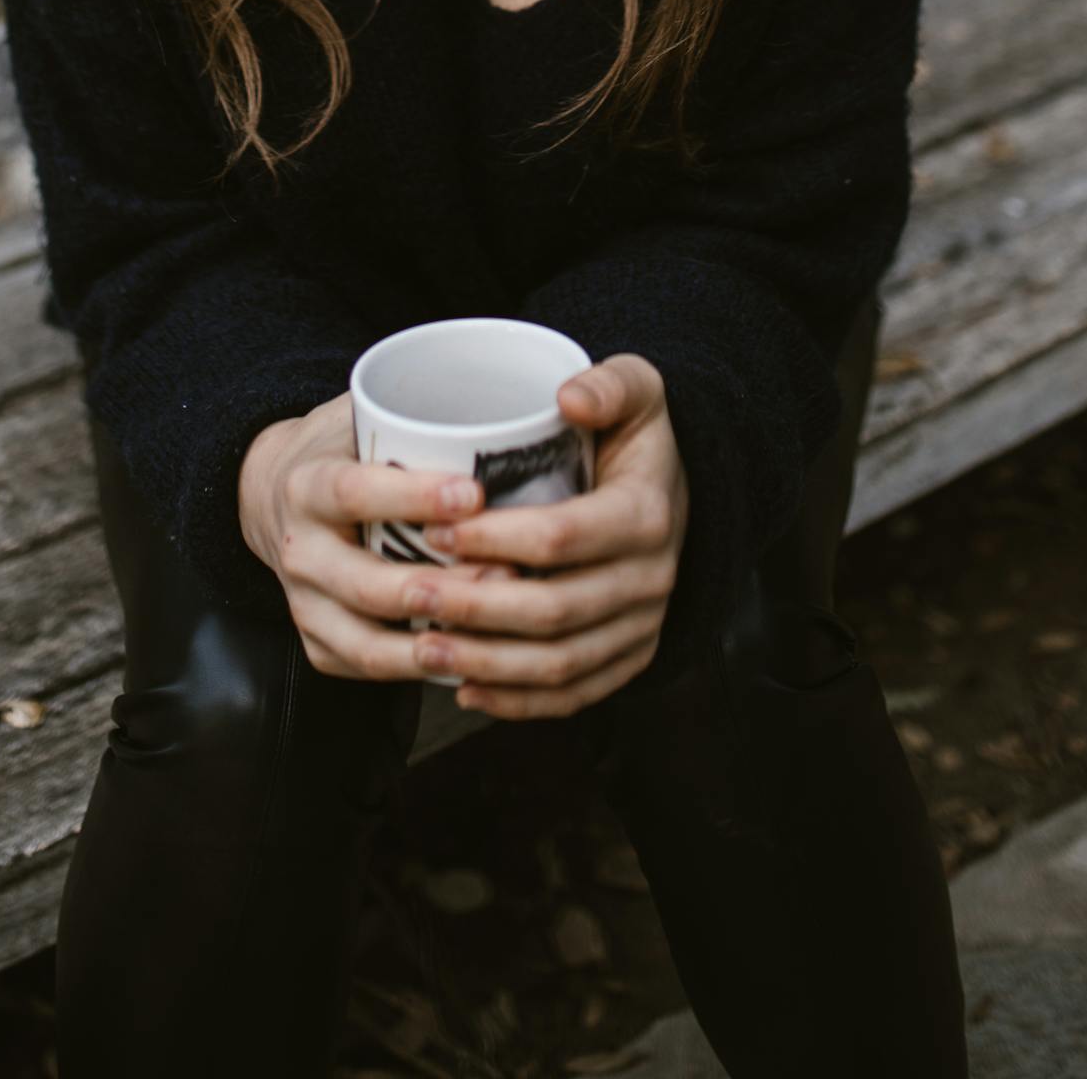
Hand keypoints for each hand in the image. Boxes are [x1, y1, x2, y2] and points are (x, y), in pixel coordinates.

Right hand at [239, 392, 526, 683]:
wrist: (275, 498)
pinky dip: (420, 671)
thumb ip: (408, 417)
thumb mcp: (358, 418)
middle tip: (508, 576)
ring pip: (367, 641)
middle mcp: (298, 551)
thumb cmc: (340, 451)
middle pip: (365, 582)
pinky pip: (369, 668)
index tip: (474, 493)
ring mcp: (304, 605)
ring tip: (496, 629)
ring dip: (434, 641)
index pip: (354, 493)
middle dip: (437, 585)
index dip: (413, 496)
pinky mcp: (318, 644)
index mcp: (306, 486)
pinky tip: (471, 660)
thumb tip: (500, 409)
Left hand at [397, 353, 688, 719]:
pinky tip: (464, 691)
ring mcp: (643, 626)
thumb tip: (567, 397)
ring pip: (561, 662)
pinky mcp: (631, 657)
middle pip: (554, 609)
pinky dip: (519, 702)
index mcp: (646, 514)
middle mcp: (651, 579)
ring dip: (487, 663)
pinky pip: (576, 694)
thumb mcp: (637, 388)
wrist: (675, 488)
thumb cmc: (635, 433)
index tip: (434, 528)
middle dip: (476, 607)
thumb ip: (610, 383)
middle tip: (410, 592)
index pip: (560, 536)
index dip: (493, 538)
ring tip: (423, 648)